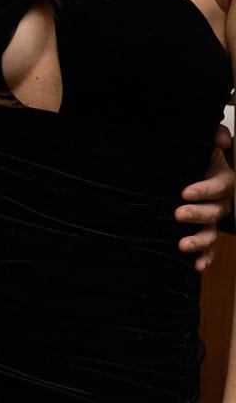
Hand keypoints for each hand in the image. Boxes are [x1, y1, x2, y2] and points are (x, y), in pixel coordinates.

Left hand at [176, 124, 232, 271]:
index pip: (219, 186)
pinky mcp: (206, 233)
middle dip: (197, 214)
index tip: (185, 192)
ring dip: (199, 241)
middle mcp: (222, 203)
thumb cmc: (201, 160)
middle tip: (178, 214)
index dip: (203, 190)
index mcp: (224, 181)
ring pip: (211, 233)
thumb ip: (215, 136)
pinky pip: (209, 249)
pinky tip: (196, 266)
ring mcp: (215, 220)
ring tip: (182, 245)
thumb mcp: (206, 146)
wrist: (199, 175)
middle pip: (215, 212)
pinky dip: (204, 258)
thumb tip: (220, 139)